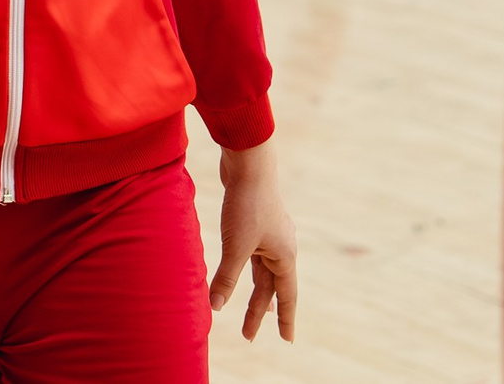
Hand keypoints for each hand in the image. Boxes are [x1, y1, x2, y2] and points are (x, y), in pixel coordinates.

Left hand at [211, 139, 297, 342]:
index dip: (285, 319)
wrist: (248, 163)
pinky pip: (253, 254)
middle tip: (248, 335)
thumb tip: (216, 308)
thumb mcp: (236, 246)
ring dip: (252, 291)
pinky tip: (238, 268)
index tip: (287, 340)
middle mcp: (282, 247)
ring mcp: (270, 234)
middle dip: (259, 311)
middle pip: (270, 287)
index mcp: (285, 256)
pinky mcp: (256, 222)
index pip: (286, 297)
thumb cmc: (246, 205)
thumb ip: (226, 278)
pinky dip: (245, 268)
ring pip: (261, 271)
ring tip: (246, 311)